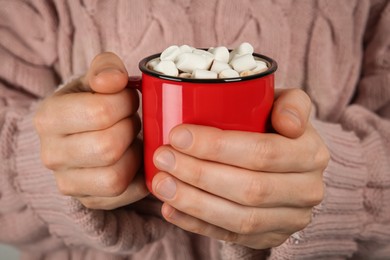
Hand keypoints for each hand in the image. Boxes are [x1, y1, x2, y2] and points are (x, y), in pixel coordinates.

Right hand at [34, 52, 147, 209]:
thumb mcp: (96, 78)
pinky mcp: (88, 200)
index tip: (128, 99)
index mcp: (48, 118)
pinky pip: (125, 195)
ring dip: (134, 155)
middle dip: (130, 129)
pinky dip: (139, 177)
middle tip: (132, 120)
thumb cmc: (92, 102)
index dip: (126, 103)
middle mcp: (51, 154)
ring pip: (115, 177)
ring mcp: (67, 183)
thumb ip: (106, 68)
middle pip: (108, 147)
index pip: (99, 112)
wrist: (82, 133)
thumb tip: (113, 80)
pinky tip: (136, 159)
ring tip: (131, 140)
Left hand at [151, 88, 329, 248]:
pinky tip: (171, 209)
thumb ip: (292, 103)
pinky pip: (232, 236)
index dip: (217, 147)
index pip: (263, 152)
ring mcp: (289, 219)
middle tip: (163, 158)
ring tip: (161, 184)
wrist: (286, 164)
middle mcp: (307, 190)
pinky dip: (197, 224)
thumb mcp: (286, 104)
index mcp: (311, 153)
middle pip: (249, 188)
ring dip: (194, 202)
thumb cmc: (275, 127)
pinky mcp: (270, 237)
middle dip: (199, 174)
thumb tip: (289, 124)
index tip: (178, 135)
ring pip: (240, 218)